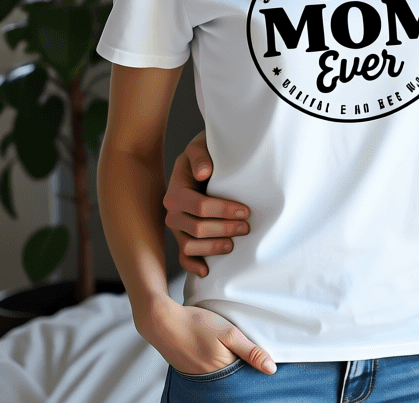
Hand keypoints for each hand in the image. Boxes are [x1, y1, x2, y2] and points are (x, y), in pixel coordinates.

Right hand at [140, 294, 274, 374]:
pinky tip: (216, 351)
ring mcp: (197, 374)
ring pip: (221, 373)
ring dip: (229, 364)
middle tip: (249, 352)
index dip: (255, 366)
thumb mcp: (229, 333)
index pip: (246, 375)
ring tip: (232, 350)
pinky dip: (215, 362)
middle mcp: (210, 377)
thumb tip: (271, 369)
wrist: (163, 322)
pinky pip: (208, 370)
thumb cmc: (197, 324)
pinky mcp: (189, 368)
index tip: (264, 359)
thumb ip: (250, 351)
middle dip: (243, 366)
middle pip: (233, 375)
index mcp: (222, 369)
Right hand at [163, 131, 249, 277]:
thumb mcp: (200, 147)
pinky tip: (206, 271)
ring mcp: (176, 227)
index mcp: (175, 191)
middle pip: (196, 228)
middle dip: (224, 229)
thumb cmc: (202, 155)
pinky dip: (192, 266)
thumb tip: (204, 172)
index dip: (223, 211)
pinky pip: (183, 256)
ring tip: (234, 244)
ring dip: (213, 248)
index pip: (199, 206)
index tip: (245, 211)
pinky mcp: (182, 236)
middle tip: (246, 227)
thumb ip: (200, 157)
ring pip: (190, 245)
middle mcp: (172, 212)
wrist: (197, 162)